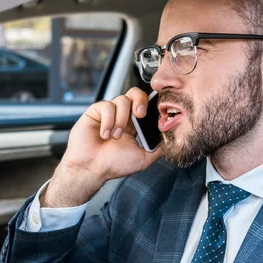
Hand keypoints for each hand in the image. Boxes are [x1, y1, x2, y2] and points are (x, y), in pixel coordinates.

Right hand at [42, 87, 162, 206]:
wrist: (91, 169)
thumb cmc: (113, 165)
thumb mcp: (143, 158)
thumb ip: (157, 148)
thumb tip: (171, 139)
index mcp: (134, 125)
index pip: (146, 105)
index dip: (151, 105)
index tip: (152, 115)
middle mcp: (122, 116)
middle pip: (135, 93)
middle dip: (140, 101)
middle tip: (139, 115)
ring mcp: (109, 113)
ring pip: (122, 100)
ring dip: (121, 119)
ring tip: (115, 137)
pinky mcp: (95, 111)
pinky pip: (107, 106)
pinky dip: (108, 121)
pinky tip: (104, 134)